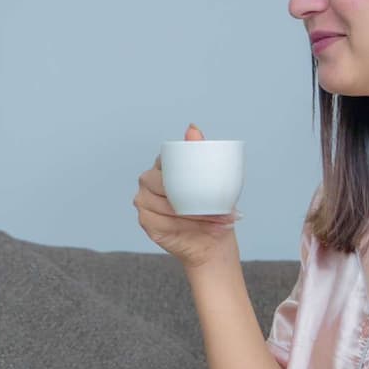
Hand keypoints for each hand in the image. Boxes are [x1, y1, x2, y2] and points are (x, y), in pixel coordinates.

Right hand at [135, 125, 238, 269]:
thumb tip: (192, 128)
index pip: (169, 161)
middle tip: (225, 209)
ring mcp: (143, 200)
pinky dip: (189, 227)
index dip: (191, 175)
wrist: (209, 240)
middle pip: (167, 185)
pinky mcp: (145, 220)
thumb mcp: (211, 177)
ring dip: (198, 216)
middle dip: (197, 199)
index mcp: (162, 165)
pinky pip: (165, 222)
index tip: (212, 188)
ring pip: (170, 205)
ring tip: (221, 220)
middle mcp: (148, 180)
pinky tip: (206, 229)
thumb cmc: (209, 207)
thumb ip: (200, 151)